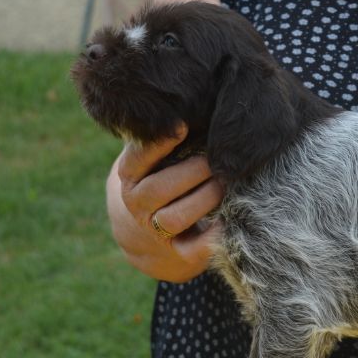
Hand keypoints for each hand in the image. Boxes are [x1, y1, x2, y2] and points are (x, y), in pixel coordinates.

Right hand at [106, 125, 223, 281]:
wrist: (145, 237)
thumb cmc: (160, 182)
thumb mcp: (152, 161)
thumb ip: (165, 138)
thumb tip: (197, 103)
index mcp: (130, 176)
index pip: (138, 159)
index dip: (158, 144)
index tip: (181, 127)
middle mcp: (137, 204)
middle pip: (161, 188)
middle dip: (193, 172)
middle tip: (217, 160)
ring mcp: (155, 231)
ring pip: (176, 217)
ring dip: (204, 200)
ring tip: (223, 185)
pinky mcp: (178, 254)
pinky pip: (194, 249)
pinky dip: (211, 238)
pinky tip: (227, 222)